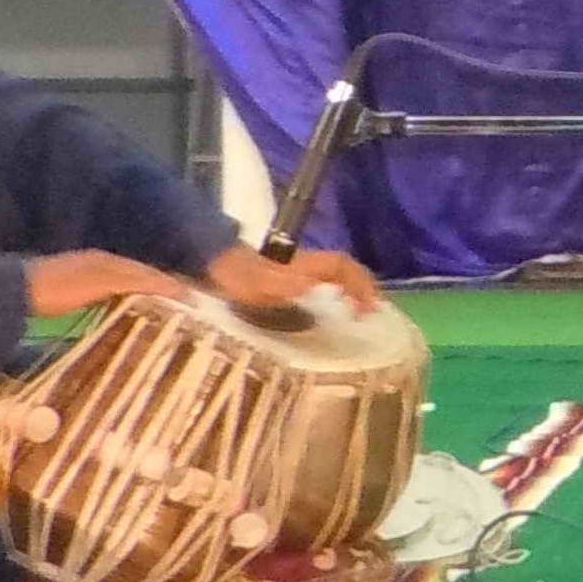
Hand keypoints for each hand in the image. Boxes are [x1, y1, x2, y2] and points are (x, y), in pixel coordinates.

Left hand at [25, 249, 186, 317]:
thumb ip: (134, 282)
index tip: (193, 302)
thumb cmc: (60, 287)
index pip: (148, 273)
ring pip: (126, 287)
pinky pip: (111, 295)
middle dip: (163, 289)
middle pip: (139, 277)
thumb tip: (171, 285)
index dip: (170, 285)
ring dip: (146, 298)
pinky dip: (127, 303)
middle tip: (185, 309)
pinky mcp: (77, 293)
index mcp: (110, 261)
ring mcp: (88, 278)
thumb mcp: (101, 282)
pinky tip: (130, 315)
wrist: (18, 293)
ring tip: (165, 315)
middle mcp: (102, 264)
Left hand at [204, 244, 385, 314]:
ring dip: (351, 291)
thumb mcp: (253, 281)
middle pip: (343, 270)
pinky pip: (320, 286)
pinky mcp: (286, 285)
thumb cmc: (233, 274)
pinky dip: (334, 297)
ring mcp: (296, 274)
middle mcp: (304, 267)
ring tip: (360, 315)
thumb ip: (278, 282)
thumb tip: (310, 285)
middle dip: (363, 287)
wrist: (209, 264)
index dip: (359, 283)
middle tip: (373, 313)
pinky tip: (329, 317)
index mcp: (302, 265)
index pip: (341, 266)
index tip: (367, 308)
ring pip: (333, 277)